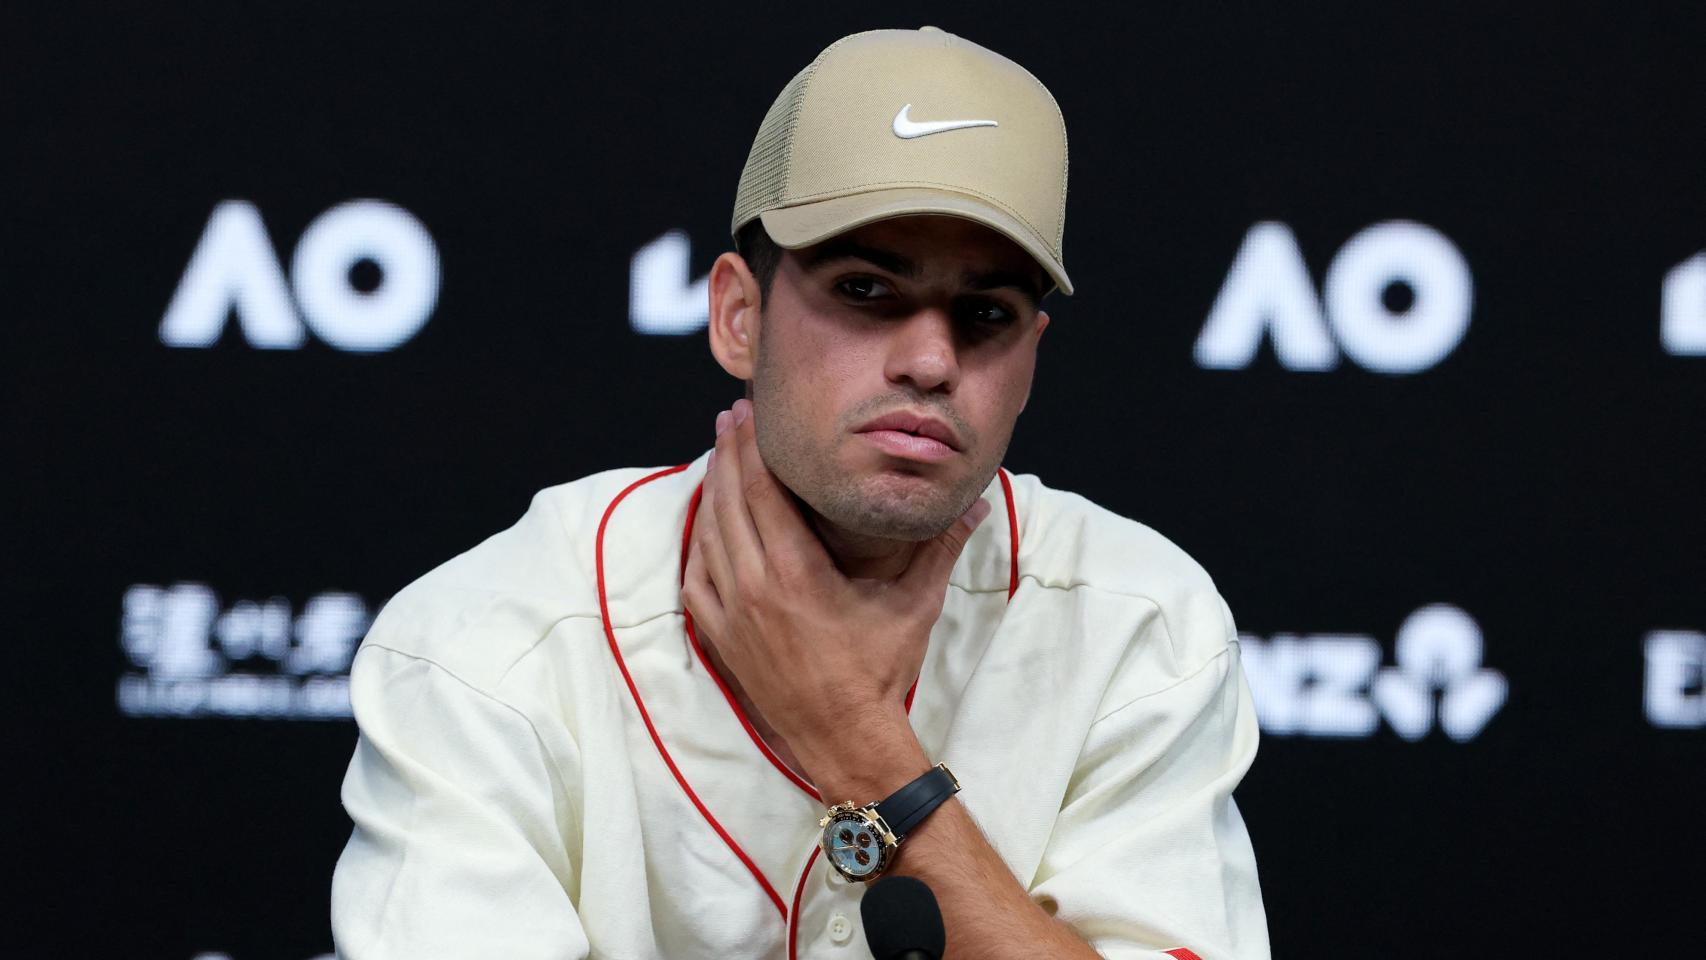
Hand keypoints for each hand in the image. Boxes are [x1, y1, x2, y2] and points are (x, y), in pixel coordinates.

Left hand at [681, 398, 992, 755]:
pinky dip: (699, 539)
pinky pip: (696, 574)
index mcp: (795, 573)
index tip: (750, 412)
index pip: (763, 491)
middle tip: (730, 416)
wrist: (845, 737)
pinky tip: (707, 519)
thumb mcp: (915, 605)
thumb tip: (977, 505)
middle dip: (727, 453)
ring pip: (707, 534)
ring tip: (718, 454)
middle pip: (727, 502)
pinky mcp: (720, 635)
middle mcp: (753, 588)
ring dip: (711, 489)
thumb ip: (940, 548)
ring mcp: (731, 613)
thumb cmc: (880, 671)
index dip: (753, 446)